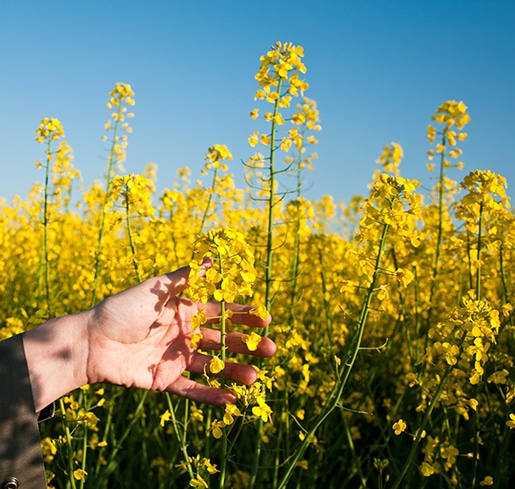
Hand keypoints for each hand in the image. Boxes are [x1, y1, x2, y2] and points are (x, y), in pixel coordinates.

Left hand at [24, 265, 274, 410]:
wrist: (91, 340)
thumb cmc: (122, 309)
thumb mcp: (155, 288)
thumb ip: (184, 277)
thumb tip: (210, 257)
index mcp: (185, 311)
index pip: (222, 313)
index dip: (244, 315)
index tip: (266, 319)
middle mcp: (185, 335)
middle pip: (223, 340)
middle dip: (247, 344)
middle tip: (271, 350)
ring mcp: (177, 359)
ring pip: (212, 366)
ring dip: (234, 371)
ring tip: (255, 378)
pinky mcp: (165, 381)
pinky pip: (191, 389)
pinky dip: (210, 395)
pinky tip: (232, 400)